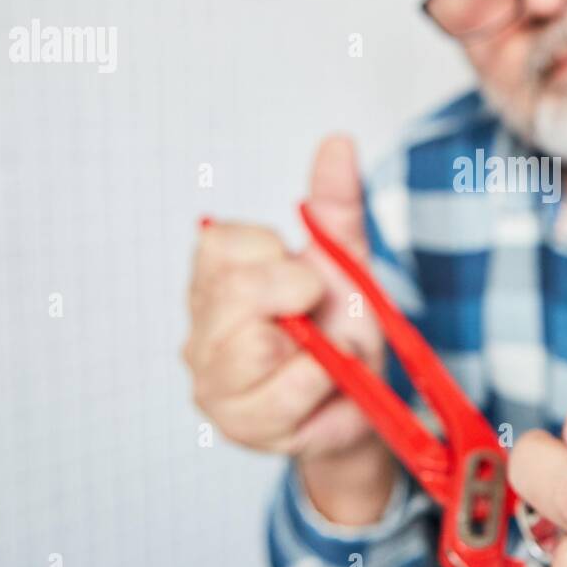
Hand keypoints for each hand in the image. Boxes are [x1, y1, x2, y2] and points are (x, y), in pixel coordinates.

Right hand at [182, 135, 394, 522]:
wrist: (366, 396)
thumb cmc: (341, 324)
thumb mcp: (343, 257)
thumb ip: (335, 203)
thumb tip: (338, 140)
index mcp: (215, 277)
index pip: (219, 244)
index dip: (275, 254)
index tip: (303, 274)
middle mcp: (200, 328)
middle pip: (234, 293)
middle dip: (297, 294)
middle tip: (318, 309)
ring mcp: (212, 381)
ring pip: (253, 348)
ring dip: (314, 346)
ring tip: (325, 352)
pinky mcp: (237, 425)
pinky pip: (282, 394)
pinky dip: (322, 383)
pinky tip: (327, 384)